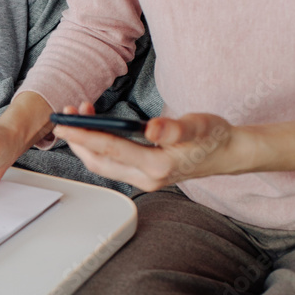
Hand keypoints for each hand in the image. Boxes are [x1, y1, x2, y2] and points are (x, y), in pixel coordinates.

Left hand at [53, 102, 238, 191]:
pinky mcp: (143, 175)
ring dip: (85, 142)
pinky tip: (95, 128)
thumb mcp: (198, 126)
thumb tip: (150, 128)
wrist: (229, 154)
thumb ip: (174, 129)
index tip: (65, 124)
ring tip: (78, 116)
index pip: (111, 149)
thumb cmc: (214, 137)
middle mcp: (147, 178)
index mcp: (158, 166)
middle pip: (99, 161)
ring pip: (103, 164)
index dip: (85, 135)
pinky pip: (112, 163)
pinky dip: (98, 146)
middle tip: (65, 115)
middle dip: (78, 139)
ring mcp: (144, 179)